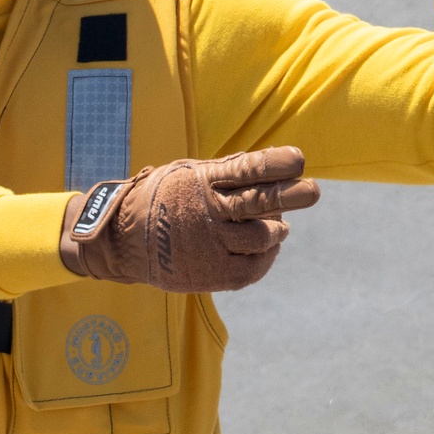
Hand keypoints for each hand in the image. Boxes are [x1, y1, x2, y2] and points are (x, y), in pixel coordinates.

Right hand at [59, 147, 319, 292]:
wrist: (122, 241)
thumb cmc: (162, 200)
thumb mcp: (187, 174)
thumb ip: (225, 172)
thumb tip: (269, 165)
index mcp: (202, 181)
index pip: (246, 170)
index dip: (274, 165)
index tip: (298, 160)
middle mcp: (208, 212)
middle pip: (260, 202)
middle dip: (291, 195)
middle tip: (312, 191)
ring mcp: (210, 244)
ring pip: (263, 237)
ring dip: (277, 229)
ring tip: (279, 225)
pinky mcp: (212, 273)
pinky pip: (254, 267)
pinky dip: (267, 256)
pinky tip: (267, 247)